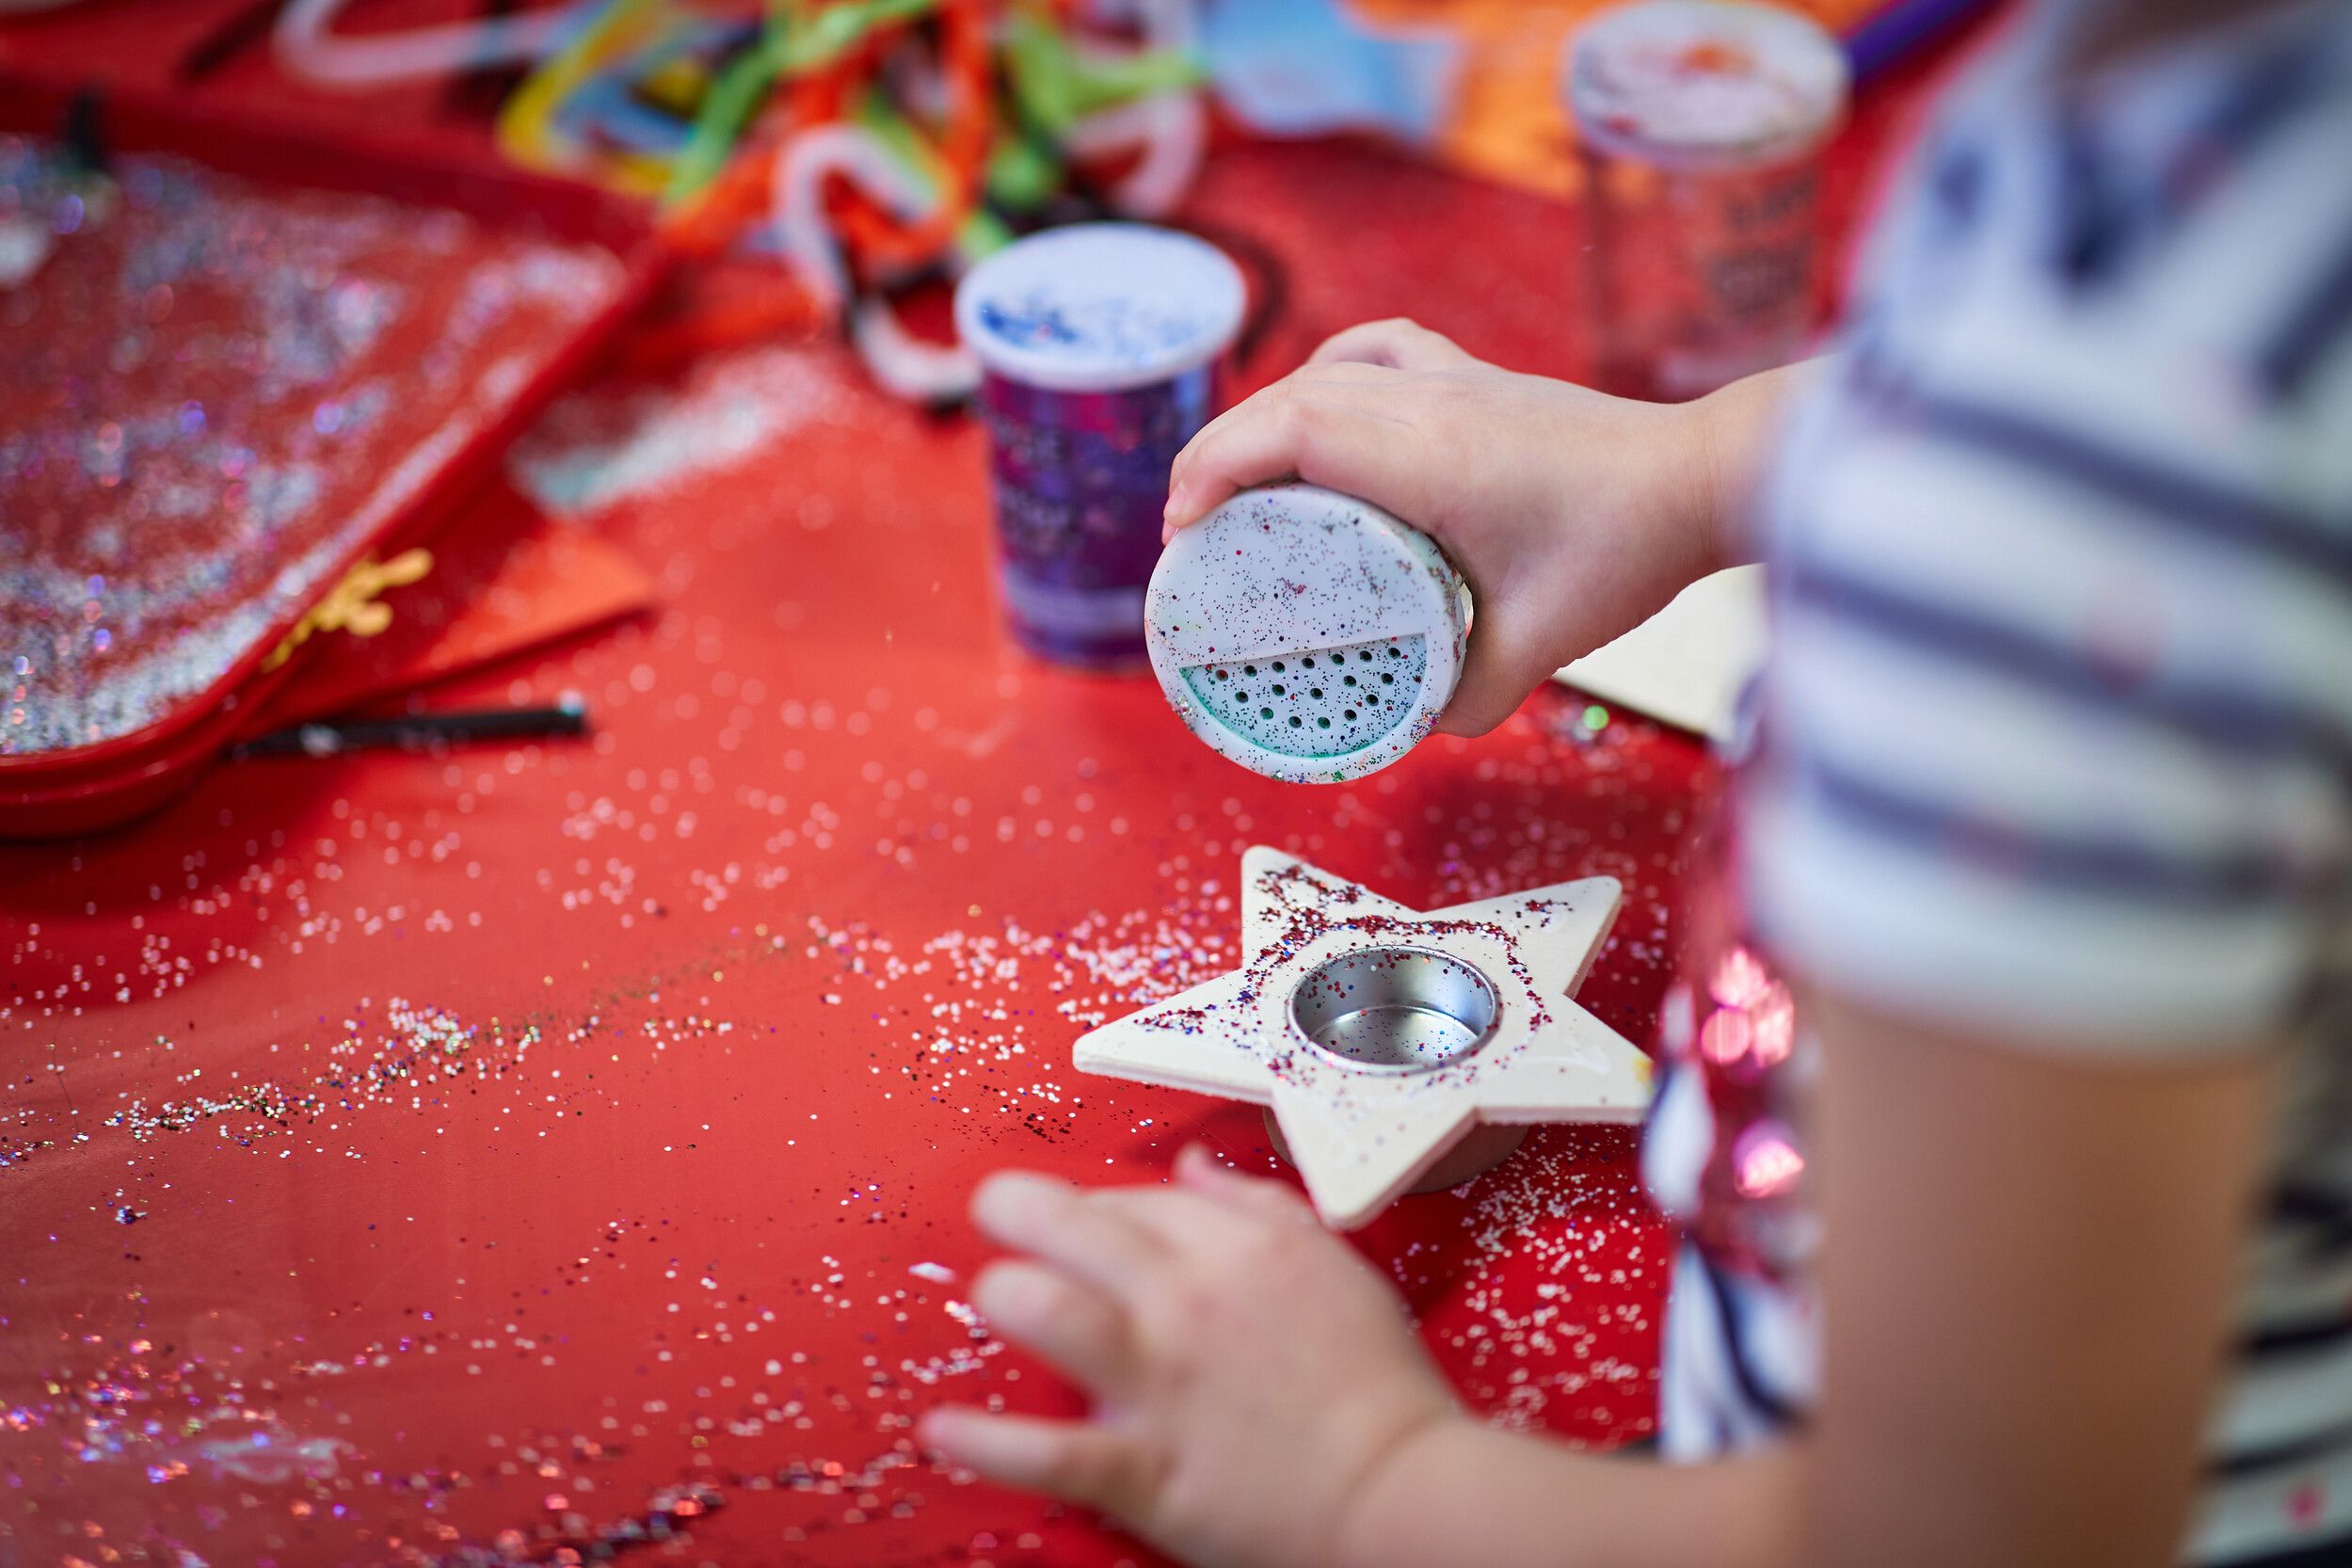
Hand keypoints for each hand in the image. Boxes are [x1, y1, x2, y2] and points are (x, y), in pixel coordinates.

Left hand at [921, 1145, 1463, 1567]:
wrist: (1399, 1490)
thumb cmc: (1375, 1383)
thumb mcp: (1331, 1263)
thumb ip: (1256, 1207)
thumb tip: (1190, 1166)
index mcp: (1237, 1246)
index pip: (1131, 1195)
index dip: (1094, 1204)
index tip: (1084, 1225)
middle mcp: (1186, 1300)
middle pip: (1065, 1225)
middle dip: (1011, 1208)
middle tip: (993, 1216)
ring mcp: (1157, 1383)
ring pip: (1044, 1311)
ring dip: (1002, 1299)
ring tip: (991, 1304)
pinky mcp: (1142, 1468)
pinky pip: (1045, 1451)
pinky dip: (984, 1443)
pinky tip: (942, 1429)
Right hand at [1164, 319, 1774, 734]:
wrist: (1702, 478)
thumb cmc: (1626, 551)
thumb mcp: (1540, 644)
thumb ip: (1469, 696)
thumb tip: (1417, 728)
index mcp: (1430, 455)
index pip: (1290, 431)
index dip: (1216, 467)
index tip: (1185, 529)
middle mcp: (1433, 401)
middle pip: (1289, 400)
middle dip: (1217, 454)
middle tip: (1189, 530)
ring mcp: (1457, 380)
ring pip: (1328, 373)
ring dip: (1265, 417)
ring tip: (1239, 479)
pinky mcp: (1480, 379)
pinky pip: (1381, 350)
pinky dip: (1332, 370)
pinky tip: (1319, 401)